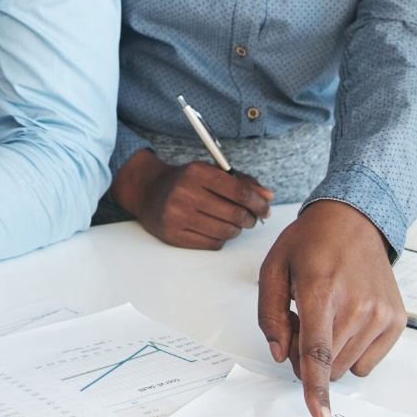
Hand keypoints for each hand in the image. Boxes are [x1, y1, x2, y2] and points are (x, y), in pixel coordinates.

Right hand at [109, 148, 273, 248]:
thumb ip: (241, 182)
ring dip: (236, 230)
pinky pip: (212, 244)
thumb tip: (268, 197)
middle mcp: (185, 193)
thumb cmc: (185, 181)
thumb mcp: (210, 172)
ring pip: (225, 232)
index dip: (257, 203)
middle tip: (252, 218)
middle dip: (250, 218)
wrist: (148, 192)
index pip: (238, 191)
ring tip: (234, 223)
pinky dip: (221, 239)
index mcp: (196, 172)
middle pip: (234, 214)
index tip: (265, 208)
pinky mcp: (173, 235)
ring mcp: (177, 216)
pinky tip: (216, 229)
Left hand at [256, 200, 404, 416]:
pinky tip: (349, 319)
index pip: (318, 352)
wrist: (354, 221)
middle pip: (327, 366)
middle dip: (308, 356)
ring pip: (346, 367)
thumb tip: (280, 354)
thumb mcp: (273, 269)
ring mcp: (381, 314)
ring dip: (331, 353)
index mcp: (320, 291)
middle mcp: (356, 305)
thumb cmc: (310, 244)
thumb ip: (270, 315)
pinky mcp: (396, 320)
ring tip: (328, 314)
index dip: (316, 388)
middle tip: (304, 320)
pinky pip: (368, 362)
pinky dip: (353, 351)